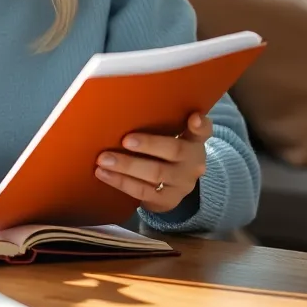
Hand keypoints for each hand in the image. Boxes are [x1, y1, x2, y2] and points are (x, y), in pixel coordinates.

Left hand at [94, 112, 210, 213]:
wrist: (171, 187)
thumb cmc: (164, 152)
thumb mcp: (170, 137)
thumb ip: (161, 123)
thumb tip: (126, 106)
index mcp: (195, 141)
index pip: (203, 130)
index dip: (200, 124)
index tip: (193, 117)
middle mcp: (193, 162)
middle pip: (174, 150)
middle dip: (149, 144)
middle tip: (125, 140)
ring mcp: (182, 184)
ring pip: (155, 173)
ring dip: (127, 166)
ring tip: (103, 159)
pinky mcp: (167, 200)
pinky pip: (142, 192)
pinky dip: (121, 182)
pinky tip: (103, 174)